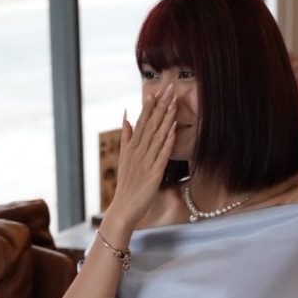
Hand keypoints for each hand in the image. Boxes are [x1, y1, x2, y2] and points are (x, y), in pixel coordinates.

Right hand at [107, 85, 177, 229]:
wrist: (124, 208)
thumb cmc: (126, 185)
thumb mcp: (123, 158)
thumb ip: (126, 137)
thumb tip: (126, 115)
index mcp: (130, 148)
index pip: (141, 122)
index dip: (149, 106)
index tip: (157, 90)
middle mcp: (137, 152)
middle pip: (150, 125)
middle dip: (160, 106)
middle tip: (169, 89)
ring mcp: (145, 162)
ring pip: (157, 136)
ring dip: (166, 119)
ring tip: (174, 103)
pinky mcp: (154, 174)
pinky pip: (162, 155)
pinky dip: (167, 141)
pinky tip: (173, 129)